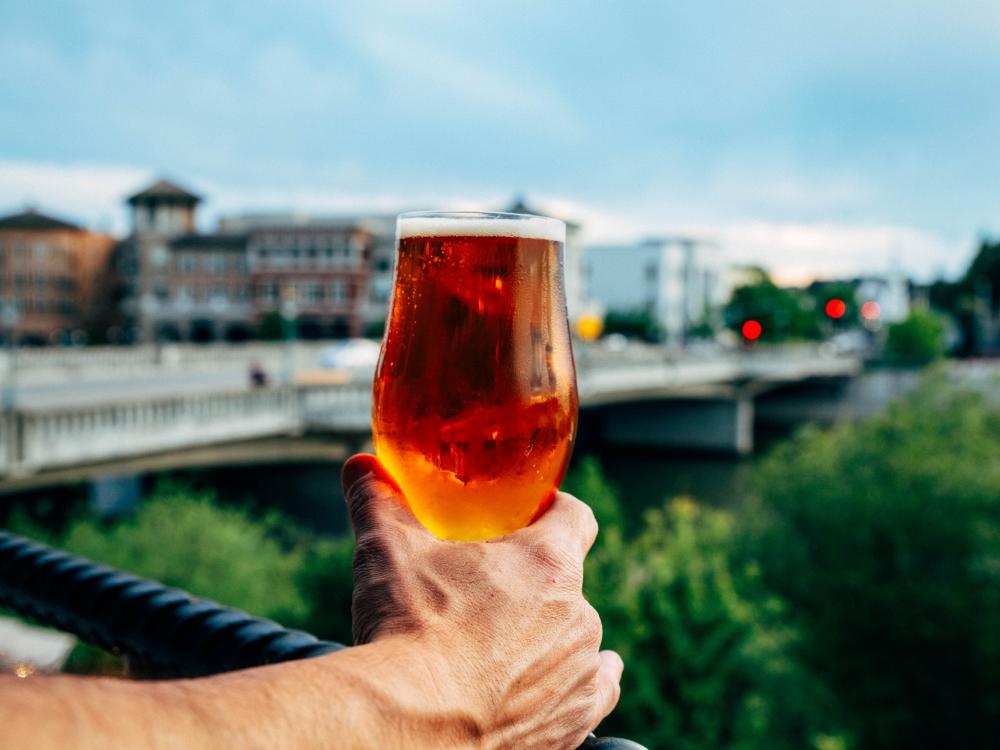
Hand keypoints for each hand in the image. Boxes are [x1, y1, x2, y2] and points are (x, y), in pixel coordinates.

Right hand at [342, 454, 622, 749]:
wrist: (409, 728)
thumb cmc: (407, 632)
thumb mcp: (386, 551)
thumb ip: (377, 500)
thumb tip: (359, 465)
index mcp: (549, 564)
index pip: (576, 516)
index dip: (554, 511)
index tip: (532, 515)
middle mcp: (579, 617)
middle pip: (568, 583)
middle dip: (533, 585)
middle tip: (487, 593)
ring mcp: (580, 674)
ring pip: (579, 641)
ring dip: (549, 637)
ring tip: (501, 646)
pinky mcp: (573, 725)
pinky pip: (591, 694)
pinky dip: (569, 687)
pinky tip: (543, 687)